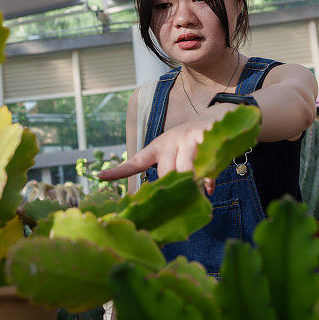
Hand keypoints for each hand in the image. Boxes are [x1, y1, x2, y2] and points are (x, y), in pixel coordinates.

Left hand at [98, 105, 233, 195]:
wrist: (219, 118)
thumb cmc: (191, 143)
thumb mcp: (175, 153)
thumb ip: (172, 174)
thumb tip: (168, 201)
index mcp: (158, 147)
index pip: (136, 161)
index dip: (118, 171)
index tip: (100, 177)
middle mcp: (170, 141)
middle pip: (165, 172)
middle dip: (172, 187)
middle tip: (178, 199)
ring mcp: (187, 139)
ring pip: (184, 170)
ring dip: (191, 185)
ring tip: (196, 194)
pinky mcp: (205, 138)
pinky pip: (204, 166)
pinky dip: (207, 181)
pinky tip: (208, 187)